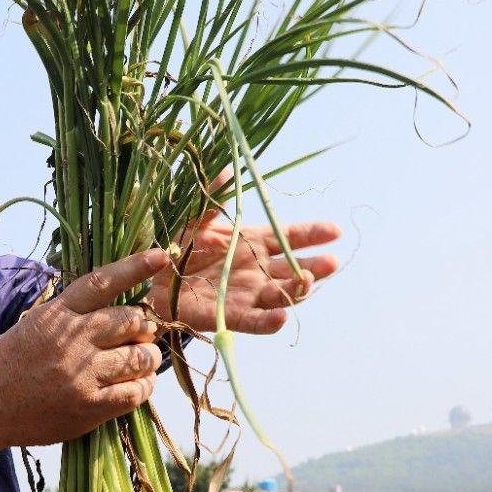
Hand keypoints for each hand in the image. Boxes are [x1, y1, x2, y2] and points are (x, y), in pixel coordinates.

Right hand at [0, 250, 167, 470]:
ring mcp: (81, 375)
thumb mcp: (39, 322)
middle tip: (140, 336)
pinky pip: (135, 392)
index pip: (103, 283)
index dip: (135, 268)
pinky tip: (136, 385)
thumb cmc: (15, 360)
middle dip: (144, 327)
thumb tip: (131, 312)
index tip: (160, 256)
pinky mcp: (88, 408)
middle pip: (132, 321)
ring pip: (141, 357)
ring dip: (148, 357)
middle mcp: (72, 340)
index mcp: (58, 313)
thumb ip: (78, 313)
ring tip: (139, 360)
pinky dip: (143, 386)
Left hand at [147, 209, 339, 334]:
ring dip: (297, 290)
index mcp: (254, 243)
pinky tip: (281, 318)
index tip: (334, 231)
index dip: (312, 234)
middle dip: (314, 266)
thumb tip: (226, 170)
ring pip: (281, 294)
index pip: (290, 237)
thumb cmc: (182, 249)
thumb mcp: (196, 220)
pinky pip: (256, 321)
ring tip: (307, 281)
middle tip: (331, 262)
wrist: (158, 282)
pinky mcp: (233, 317)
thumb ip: (213, 199)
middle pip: (293, 269)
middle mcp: (258, 270)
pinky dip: (269, 321)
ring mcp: (248, 295)